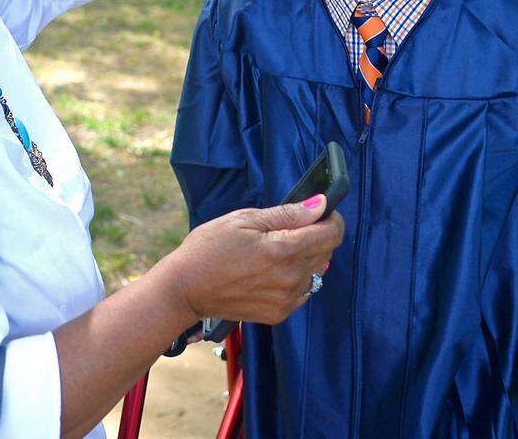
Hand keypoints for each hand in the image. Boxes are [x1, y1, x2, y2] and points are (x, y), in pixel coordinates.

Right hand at [162, 194, 343, 324]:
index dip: (331, 219)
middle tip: (288, 228)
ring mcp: (286, 299)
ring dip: (305, 257)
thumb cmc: (209, 248)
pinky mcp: (279, 313)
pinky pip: (303, 290)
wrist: (186, 289)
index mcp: (282, 250)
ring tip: (274, 251)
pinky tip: (271, 270)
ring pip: (315, 271)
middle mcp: (290, 278)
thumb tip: (319, 204)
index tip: (321, 212)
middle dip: (316, 235)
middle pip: (326, 251)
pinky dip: (296, 276)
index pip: (331, 234)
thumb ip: (286, 213)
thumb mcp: (243, 219)